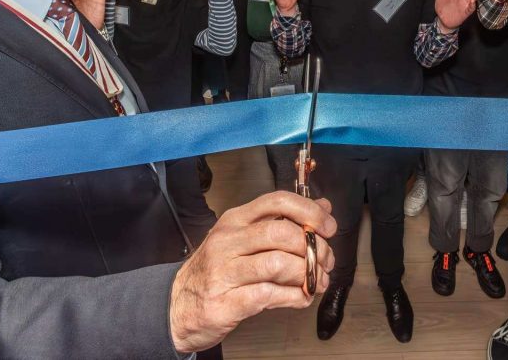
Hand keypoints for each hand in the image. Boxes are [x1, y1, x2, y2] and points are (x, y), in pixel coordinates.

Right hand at [169, 192, 335, 353]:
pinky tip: (300, 297)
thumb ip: (284, 222)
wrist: (179, 306)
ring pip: (277, 264)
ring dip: (306, 274)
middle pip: (281, 233)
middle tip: (325, 260)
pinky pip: (269, 295)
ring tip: (315, 281)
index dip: (309, 211)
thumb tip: (322, 207)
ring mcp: (225, 271)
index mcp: (236, 220)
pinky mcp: (226, 302)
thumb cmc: (217, 270)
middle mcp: (228, 241)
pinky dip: (293, 297)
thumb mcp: (246, 238)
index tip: (328, 226)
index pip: (277, 201)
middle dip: (313, 248)